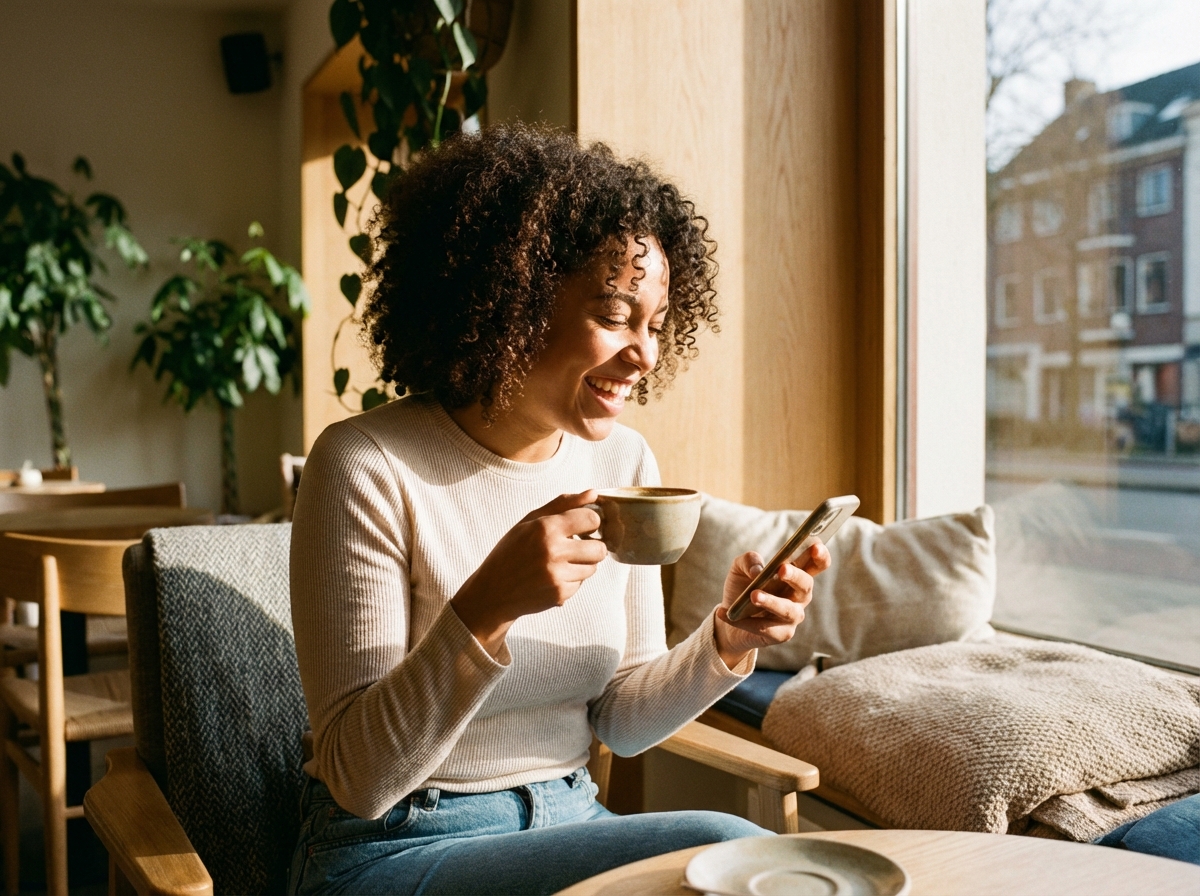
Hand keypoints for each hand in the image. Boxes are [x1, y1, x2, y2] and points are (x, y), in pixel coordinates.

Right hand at [451, 490, 606, 654]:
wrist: (492, 591)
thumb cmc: (511, 552)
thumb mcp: (529, 521)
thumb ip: (563, 504)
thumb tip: (593, 493)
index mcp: (545, 528)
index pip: (591, 519)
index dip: (591, 522)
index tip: (583, 527)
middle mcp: (553, 551)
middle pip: (599, 548)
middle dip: (592, 547)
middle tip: (577, 547)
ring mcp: (557, 575)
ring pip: (593, 567)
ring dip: (582, 565)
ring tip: (561, 563)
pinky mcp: (559, 594)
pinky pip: (580, 584)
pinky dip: (571, 580)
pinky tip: (552, 578)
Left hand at [712, 541, 831, 669]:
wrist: (729, 617)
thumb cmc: (742, 587)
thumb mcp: (739, 568)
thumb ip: (748, 561)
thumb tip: (757, 571)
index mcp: (795, 574)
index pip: (816, 564)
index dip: (819, 555)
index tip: (815, 546)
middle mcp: (799, 595)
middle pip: (806, 585)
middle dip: (795, 576)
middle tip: (782, 569)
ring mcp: (792, 616)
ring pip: (788, 610)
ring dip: (771, 602)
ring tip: (753, 595)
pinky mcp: (781, 634)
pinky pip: (766, 628)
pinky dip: (745, 622)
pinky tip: (725, 613)